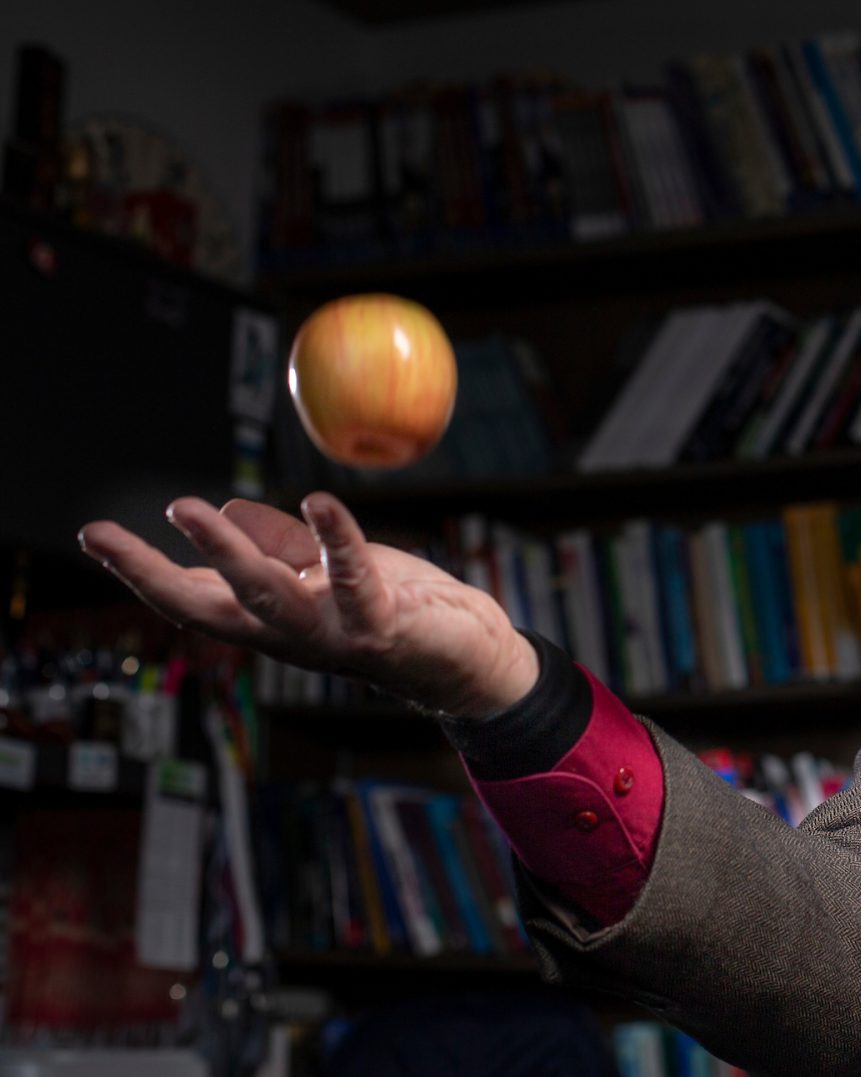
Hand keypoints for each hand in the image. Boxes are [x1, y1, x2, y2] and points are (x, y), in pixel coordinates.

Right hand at [77, 492, 538, 718]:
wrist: (469, 658)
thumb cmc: (397, 611)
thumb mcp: (329, 571)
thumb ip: (284, 546)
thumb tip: (228, 511)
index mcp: (272, 618)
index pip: (194, 593)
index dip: (142, 567)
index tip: (92, 533)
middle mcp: (289, 634)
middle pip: (205, 605)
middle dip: (149, 572)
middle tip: (100, 535)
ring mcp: (330, 634)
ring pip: (265, 594)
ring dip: (224, 552)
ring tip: (188, 509)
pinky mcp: (380, 625)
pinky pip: (353, 578)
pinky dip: (335, 539)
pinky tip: (317, 502)